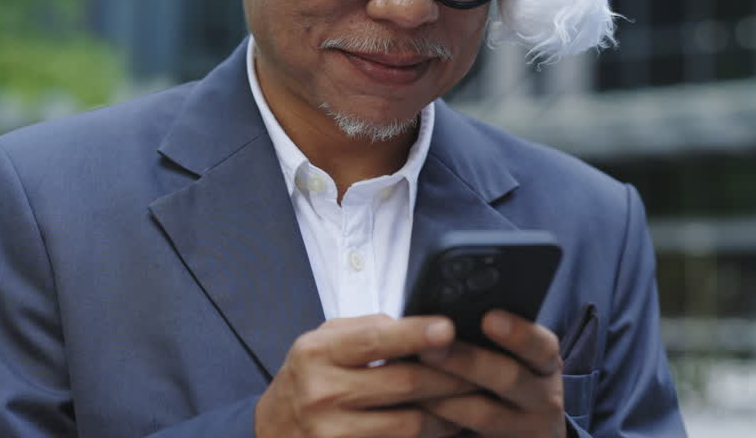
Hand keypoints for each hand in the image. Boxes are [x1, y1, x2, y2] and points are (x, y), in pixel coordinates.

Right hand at [255, 314, 473, 437]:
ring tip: (472, 401)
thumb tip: (422, 328)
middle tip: (484, 369)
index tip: (449, 329)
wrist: (272, 431)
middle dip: (451, 377)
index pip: (376, 339)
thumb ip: (367, 331)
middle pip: (404, 384)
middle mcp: (321, 393)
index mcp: (317, 352)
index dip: (416, 334)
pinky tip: (447, 427)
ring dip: (449, 414)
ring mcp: (331, 434)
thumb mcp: (324, 344)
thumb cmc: (308, 379)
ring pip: (411, 424)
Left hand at [417, 311, 566, 437]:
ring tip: (413, 386)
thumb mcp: (513, 360)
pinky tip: (421, 417)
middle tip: (429, 350)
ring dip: (446, 400)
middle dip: (467, 362)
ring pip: (485, 415)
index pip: (540, 345)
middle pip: (509, 378)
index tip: (489, 318)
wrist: (526, 433)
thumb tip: (443, 318)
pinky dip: (444, 429)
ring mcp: (529, 429)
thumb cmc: (506, 383)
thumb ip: (488, 340)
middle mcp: (544, 396)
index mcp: (544, 363)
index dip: (517, 333)